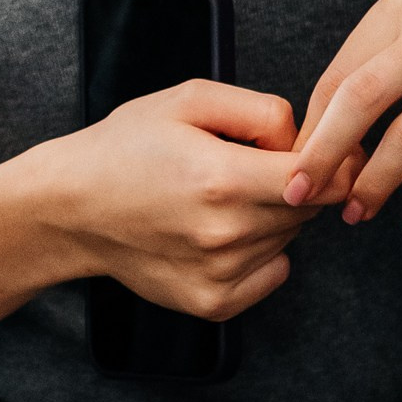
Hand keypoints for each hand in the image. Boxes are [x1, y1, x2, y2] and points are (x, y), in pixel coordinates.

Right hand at [33, 79, 334, 322]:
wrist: (69, 208)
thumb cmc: (124, 147)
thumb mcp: (188, 99)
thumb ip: (261, 111)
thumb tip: (306, 140)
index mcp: (223, 177)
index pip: (324, 180)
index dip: (331, 160)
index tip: (318, 151)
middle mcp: (226, 232)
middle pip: (310, 209)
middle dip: (296, 183)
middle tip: (250, 166)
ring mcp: (219, 273)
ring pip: (290, 238)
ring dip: (275, 216)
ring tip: (223, 197)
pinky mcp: (212, 302)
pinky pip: (273, 274)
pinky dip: (263, 253)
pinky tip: (223, 232)